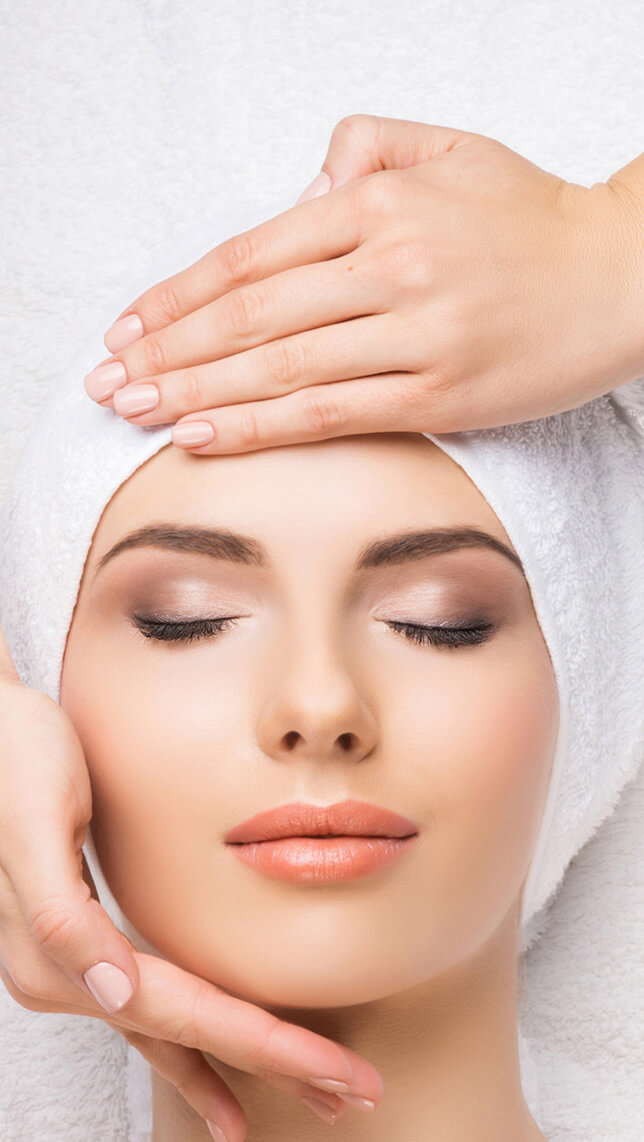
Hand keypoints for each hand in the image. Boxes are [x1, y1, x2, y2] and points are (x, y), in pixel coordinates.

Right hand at [0, 631, 381, 1139]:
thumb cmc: (16, 760)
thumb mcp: (35, 821)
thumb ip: (62, 913)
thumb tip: (113, 992)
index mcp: (61, 954)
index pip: (185, 1016)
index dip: (266, 1047)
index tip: (334, 1073)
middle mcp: (68, 977)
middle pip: (189, 1036)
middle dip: (275, 1066)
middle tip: (350, 1097)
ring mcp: (76, 968)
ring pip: (175, 1032)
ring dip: (243, 1061)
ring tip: (307, 1092)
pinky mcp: (89, 948)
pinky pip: (153, 1011)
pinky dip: (195, 1043)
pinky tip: (218, 1060)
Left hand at [83, 114, 643, 450]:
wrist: (622, 276)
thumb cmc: (533, 219)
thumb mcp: (451, 151)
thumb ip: (369, 147)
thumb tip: (303, 184)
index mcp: (381, 204)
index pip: (251, 254)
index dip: (179, 293)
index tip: (131, 325)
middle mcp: (389, 264)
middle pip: (248, 316)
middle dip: (166, 351)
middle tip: (107, 380)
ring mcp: (414, 332)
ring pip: (279, 367)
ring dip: (193, 392)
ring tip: (133, 410)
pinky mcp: (439, 391)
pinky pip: (331, 412)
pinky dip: (260, 426)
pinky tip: (204, 435)